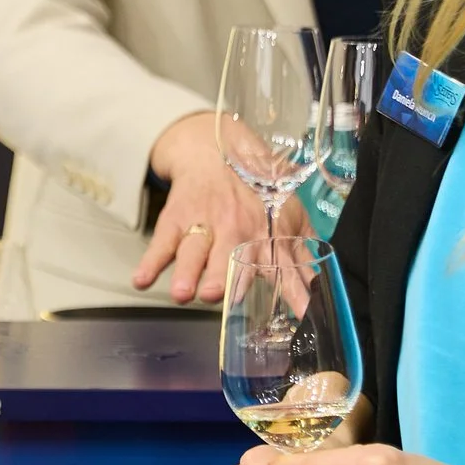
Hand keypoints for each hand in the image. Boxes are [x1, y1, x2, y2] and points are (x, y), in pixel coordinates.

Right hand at [136, 111, 303, 302]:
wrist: (215, 149)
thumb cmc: (256, 189)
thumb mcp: (287, 214)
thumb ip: (302, 252)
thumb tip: (322, 287)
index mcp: (267, 233)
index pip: (282, 267)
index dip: (293, 291)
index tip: (300, 315)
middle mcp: (236, 230)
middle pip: (230, 257)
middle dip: (223, 277)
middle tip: (216, 295)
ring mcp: (203, 225)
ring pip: (194, 251)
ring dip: (188, 272)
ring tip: (182, 293)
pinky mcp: (176, 220)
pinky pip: (161, 243)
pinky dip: (150, 261)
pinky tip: (141, 279)